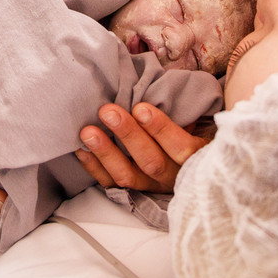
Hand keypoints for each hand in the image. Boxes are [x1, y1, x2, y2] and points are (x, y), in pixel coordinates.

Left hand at [75, 103, 206, 193]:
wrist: (186, 167)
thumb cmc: (189, 135)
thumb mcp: (196, 125)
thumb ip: (183, 112)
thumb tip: (160, 87)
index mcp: (195, 158)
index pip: (181, 148)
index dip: (161, 130)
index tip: (141, 108)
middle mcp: (173, 176)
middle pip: (151, 161)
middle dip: (128, 135)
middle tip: (107, 111)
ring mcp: (151, 186)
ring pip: (128, 175)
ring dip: (106, 152)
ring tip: (88, 131)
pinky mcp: (132, 190)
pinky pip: (110, 183)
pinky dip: (94, 167)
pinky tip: (81, 150)